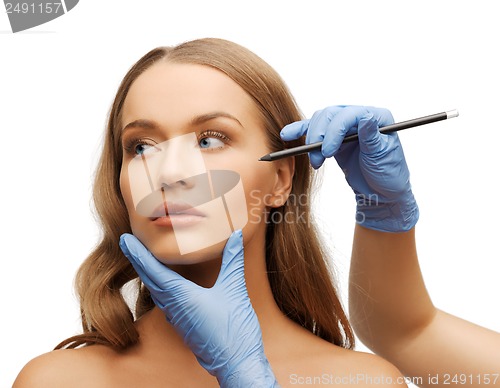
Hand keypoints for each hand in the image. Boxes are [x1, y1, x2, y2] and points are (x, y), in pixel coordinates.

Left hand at [119, 230, 278, 386]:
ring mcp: (177, 318)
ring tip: (142, 258)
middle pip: (149, 279)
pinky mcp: (184, 325)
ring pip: (155, 291)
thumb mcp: (234, 290)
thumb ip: (233, 260)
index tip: (124, 239)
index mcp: (181, 296)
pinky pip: (164, 302)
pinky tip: (165, 283)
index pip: (153, 270)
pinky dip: (159, 286)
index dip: (138, 253)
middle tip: (127, 243)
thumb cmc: (233, 331)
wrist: (236, 364)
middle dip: (137, 259)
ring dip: (147, 273)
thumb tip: (235, 235)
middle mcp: (173, 307)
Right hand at [281, 105, 418, 231]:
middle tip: (318, 157)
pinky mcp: (333, 137)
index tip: (327, 151)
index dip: (335, 130)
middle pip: (331, 114)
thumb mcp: (383, 157)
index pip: (350, 114)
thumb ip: (372, 137)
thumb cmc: (388, 175)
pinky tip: (287, 134)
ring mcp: (345, 126)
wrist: (382, 194)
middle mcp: (360, 117)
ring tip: (315, 162)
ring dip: (311, 139)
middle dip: (320, 134)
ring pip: (320, 120)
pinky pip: (314, 130)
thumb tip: (366, 117)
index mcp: (377, 117)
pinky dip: (300, 131)